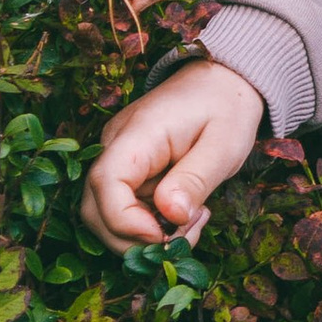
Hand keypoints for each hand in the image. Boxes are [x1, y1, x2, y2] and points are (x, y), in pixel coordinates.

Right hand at [81, 62, 266, 249]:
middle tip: (184, 235)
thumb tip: (170, 215)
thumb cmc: (227, 106)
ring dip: (144, 237)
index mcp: (138, 134)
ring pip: (107, 216)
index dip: (125, 221)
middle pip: (95, 209)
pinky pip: (125, 209)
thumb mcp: (225, 144)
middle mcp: (116, 146)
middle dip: (134, 240)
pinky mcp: (129, 171)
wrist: (224, 81)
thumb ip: (195, 179)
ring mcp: (119, 159)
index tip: (164, 234)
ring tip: (191, 222)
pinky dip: (150, 226)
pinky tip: (184, 215)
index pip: (105, 183)